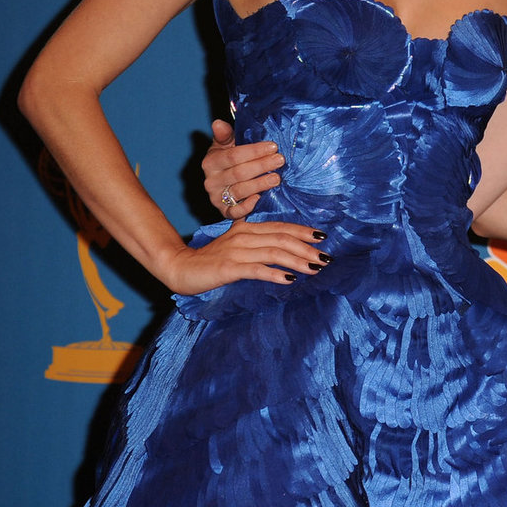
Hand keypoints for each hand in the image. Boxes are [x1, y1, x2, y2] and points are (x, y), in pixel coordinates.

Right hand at [156, 218, 329, 294]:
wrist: (180, 267)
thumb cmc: (211, 260)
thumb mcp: (236, 244)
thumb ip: (256, 240)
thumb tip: (280, 242)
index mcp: (247, 228)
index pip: (281, 227)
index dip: (303, 231)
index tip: (323, 237)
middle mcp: (244, 236)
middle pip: (282, 238)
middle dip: (307, 247)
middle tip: (327, 257)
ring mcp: (236, 251)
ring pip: (273, 252)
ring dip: (297, 260)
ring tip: (315, 268)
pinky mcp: (228, 267)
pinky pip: (256, 269)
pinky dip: (274, 273)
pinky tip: (289, 279)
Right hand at [202, 119, 283, 218]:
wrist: (224, 184)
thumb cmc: (230, 160)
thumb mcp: (226, 146)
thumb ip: (225, 135)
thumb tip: (218, 123)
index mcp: (211, 162)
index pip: (233, 156)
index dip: (254, 151)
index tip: (273, 146)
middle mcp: (211, 181)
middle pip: (238, 173)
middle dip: (261, 165)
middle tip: (280, 160)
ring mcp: (216, 198)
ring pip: (239, 191)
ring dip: (259, 184)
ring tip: (277, 178)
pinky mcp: (223, 212)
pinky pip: (234, 212)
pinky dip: (246, 207)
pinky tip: (259, 199)